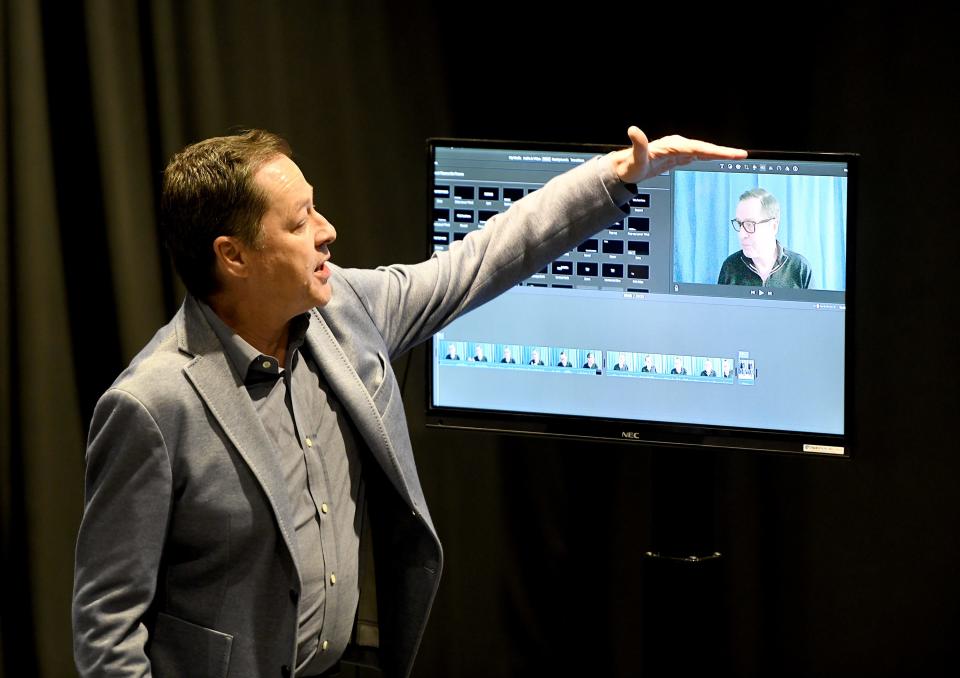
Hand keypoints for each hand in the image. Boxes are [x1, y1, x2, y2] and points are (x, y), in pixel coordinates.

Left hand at [611, 126, 747, 184]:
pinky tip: (717, 158)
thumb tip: (633, 130)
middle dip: (724, 152)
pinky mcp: (677, 157)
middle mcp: (677, 145)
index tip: (732, 154)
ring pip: (703, 151)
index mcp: (672, 145)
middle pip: (705, 148)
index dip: (716, 151)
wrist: (625, 168)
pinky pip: (697, 155)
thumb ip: (637, 144)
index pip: (699, 148)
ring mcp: (678, 151)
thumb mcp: (634, 157)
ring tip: (737, 156)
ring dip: (719, 153)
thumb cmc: (629, 165)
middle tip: (742, 155)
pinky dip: (709, 156)